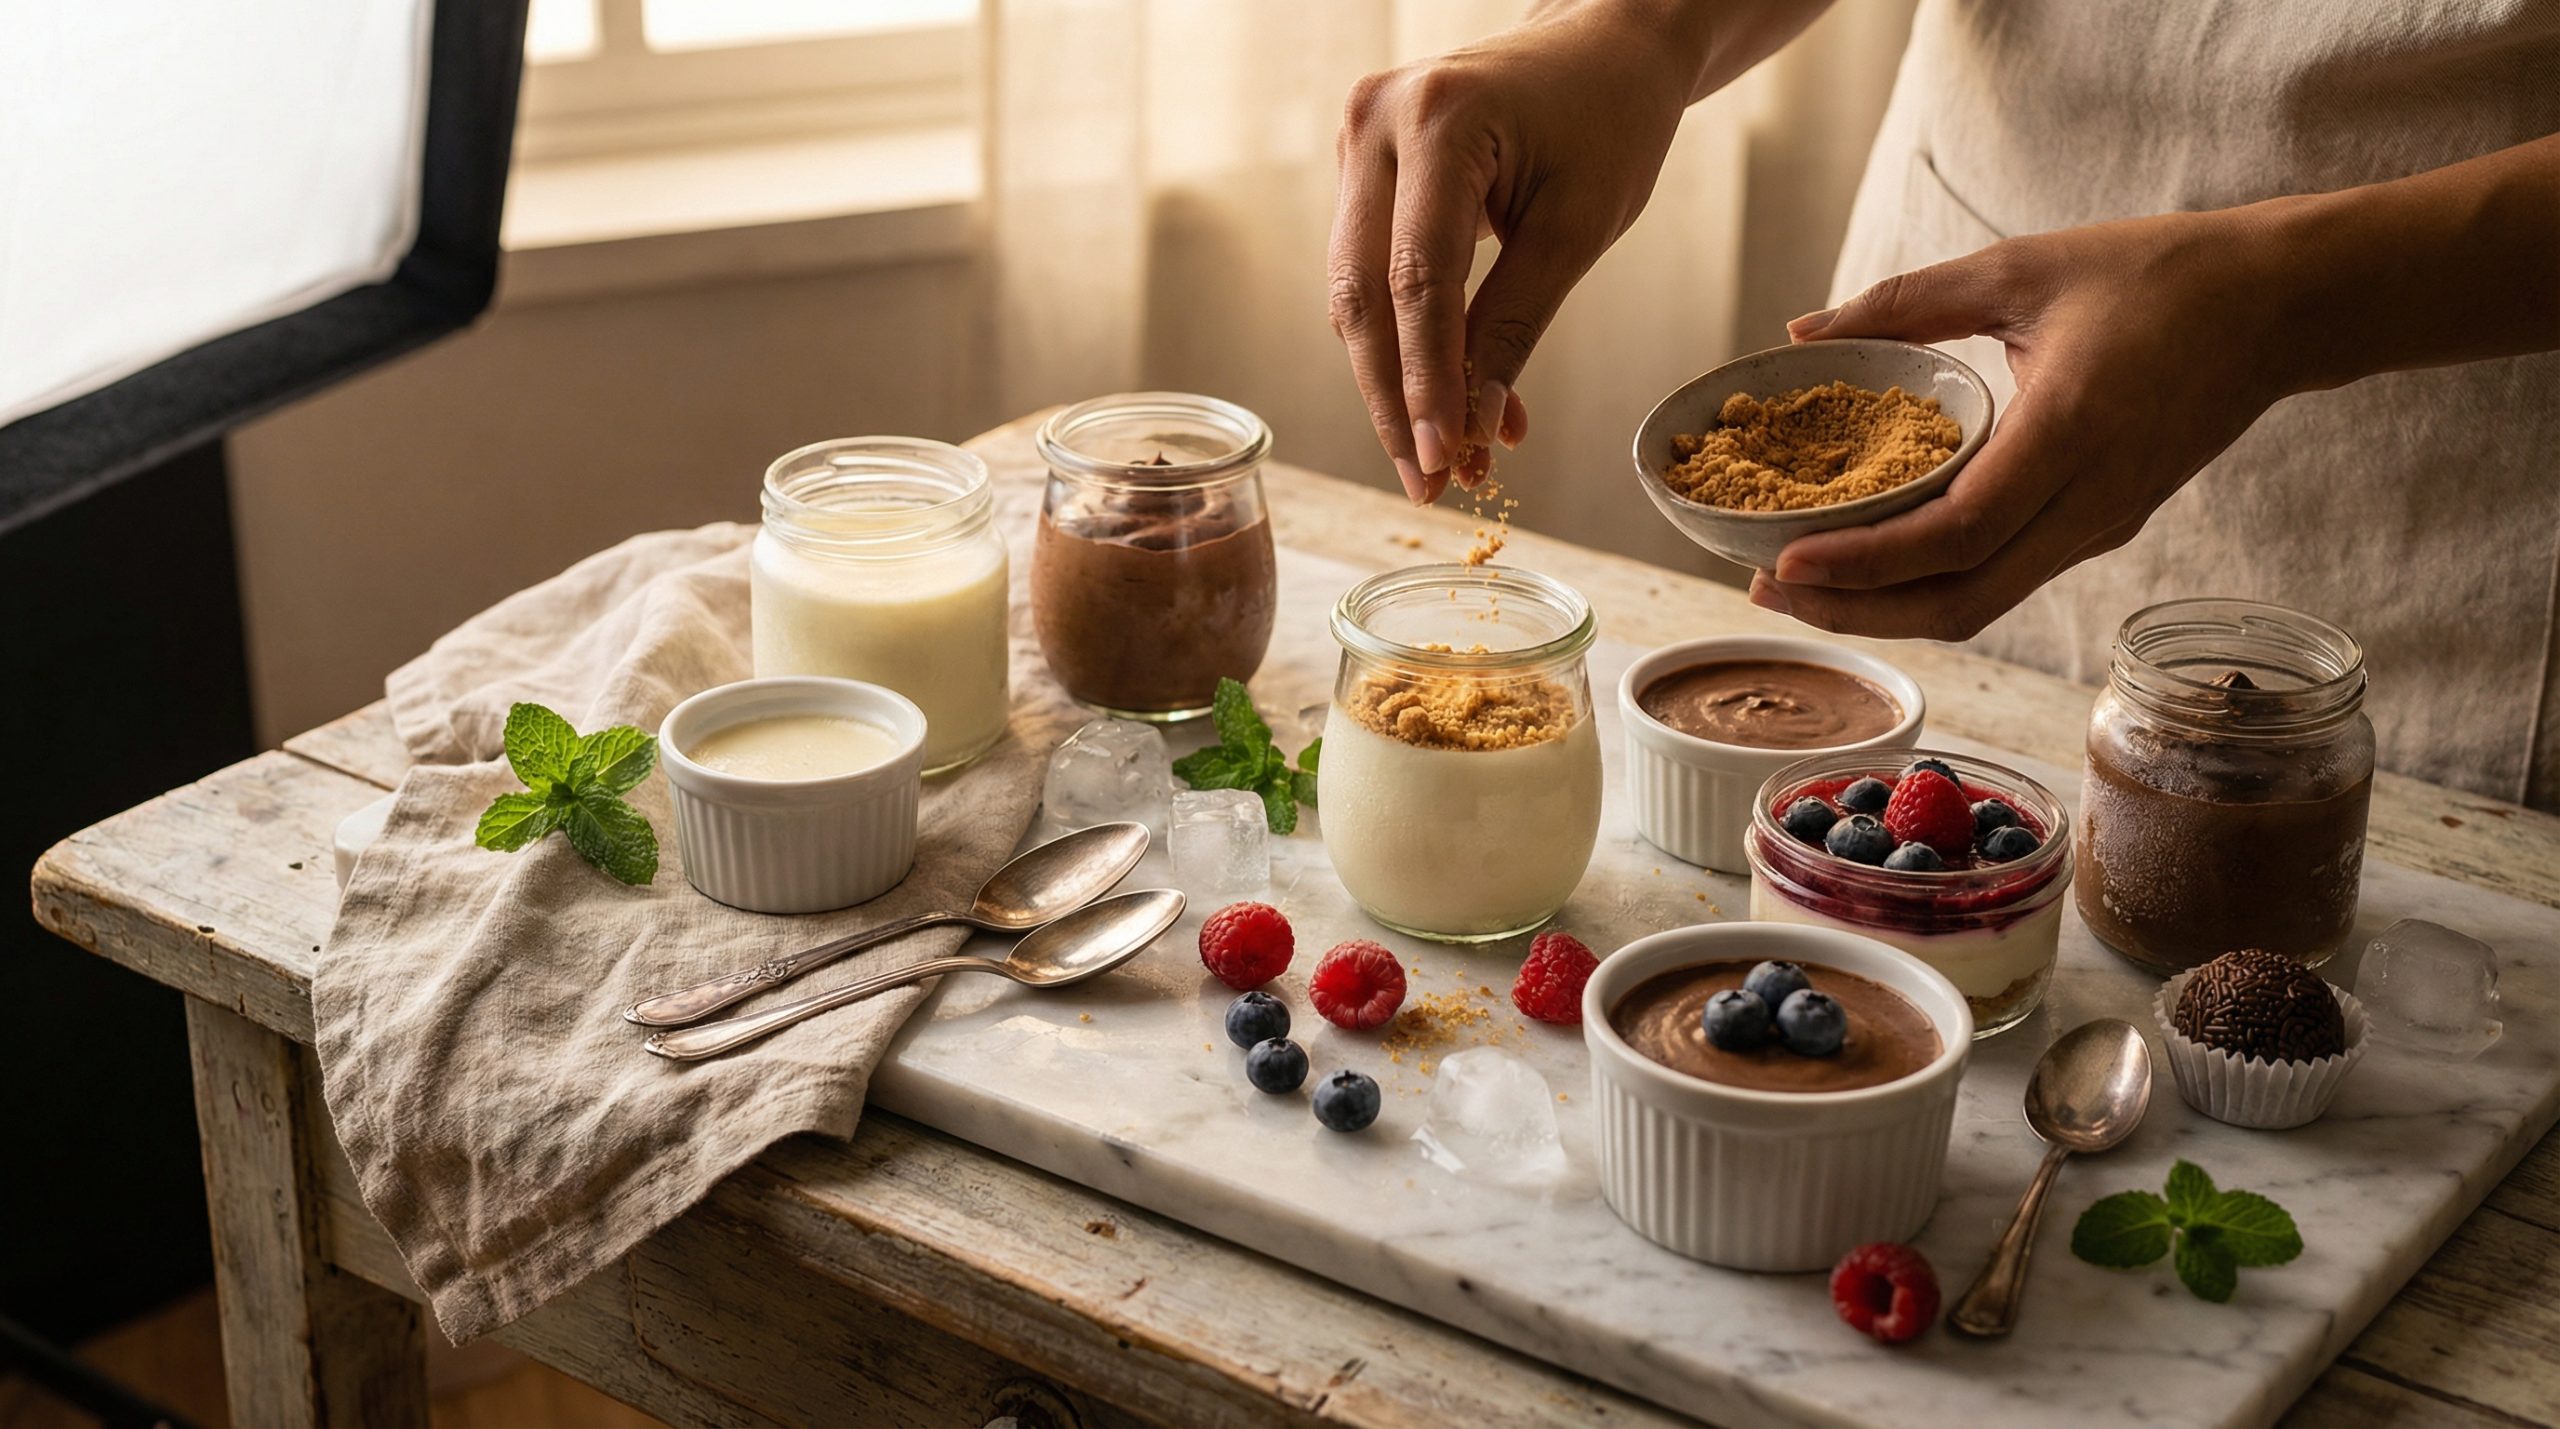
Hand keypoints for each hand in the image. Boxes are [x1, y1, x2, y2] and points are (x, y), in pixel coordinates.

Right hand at [1329, 1, 1704, 503]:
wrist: (1602, 43)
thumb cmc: (1609, 119)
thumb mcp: (1579, 228)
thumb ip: (1517, 323)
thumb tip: (1477, 426)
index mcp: (1439, 121)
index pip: (1418, 281)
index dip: (1426, 383)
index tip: (1443, 462)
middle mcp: (1375, 121)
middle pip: (1363, 295)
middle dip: (1394, 401)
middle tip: (1427, 484)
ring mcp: (1355, 138)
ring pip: (1354, 292)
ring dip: (1393, 382)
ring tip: (1438, 459)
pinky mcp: (1359, 164)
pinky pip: (1368, 271)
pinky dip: (1404, 341)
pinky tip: (1441, 401)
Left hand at [1752, 209, 2300, 639]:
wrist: (2281, 306)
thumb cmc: (2157, 274)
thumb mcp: (2022, 267)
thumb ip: (1907, 302)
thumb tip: (1804, 330)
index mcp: (2070, 432)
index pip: (1955, 536)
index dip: (1863, 566)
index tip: (1783, 565)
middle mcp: (2089, 501)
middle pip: (1960, 601)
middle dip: (1854, 612)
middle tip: (1763, 592)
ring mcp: (2101, 525)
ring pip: (1981, 605)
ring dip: (1886, 609)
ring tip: (1800, 587)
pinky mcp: (2103, 528)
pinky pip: (2003, 579)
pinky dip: (1929, 585)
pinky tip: (1870, 562)